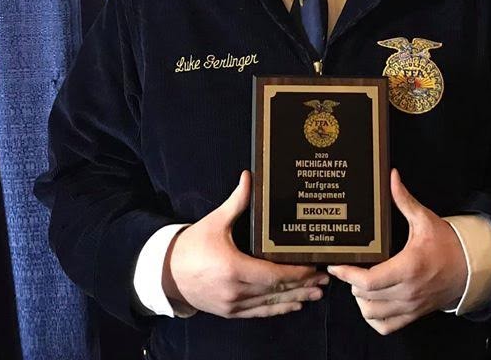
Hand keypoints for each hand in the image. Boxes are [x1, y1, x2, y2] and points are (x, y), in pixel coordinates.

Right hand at [163, 170, 328, 317]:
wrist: (166, 273)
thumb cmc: (192, 245)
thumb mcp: (215, 222)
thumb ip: (236, 201)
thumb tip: (249, 177)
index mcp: (233, 267)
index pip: (273, 274)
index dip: (297, 274)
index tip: (314, 268)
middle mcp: (235, 290)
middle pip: (276, 290)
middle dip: (303, 286)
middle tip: (325, 281)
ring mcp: (232, 304)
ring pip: (270, 304)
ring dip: (295, 299)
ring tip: (316, 294)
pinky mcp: (229, 312)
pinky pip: (258, 312)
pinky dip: (277, 309)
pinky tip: (292, 305)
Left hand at [327, 169, 466, 334]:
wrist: (470, 268)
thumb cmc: (447, 243)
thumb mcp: (424, 219)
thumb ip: (404, 200)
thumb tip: (392, 177)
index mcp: (407, 267)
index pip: (367, 281)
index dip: (346, 274)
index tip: (335, 265)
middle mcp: (407, 291)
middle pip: (365, 297)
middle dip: (351, 282)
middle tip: (349, 268)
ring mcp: (410, 306)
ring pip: (372, 314)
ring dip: (361, 300)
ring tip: (360, 283)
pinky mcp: (414, 314)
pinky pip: (386, 326)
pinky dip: (374, 317)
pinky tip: (372, 301)